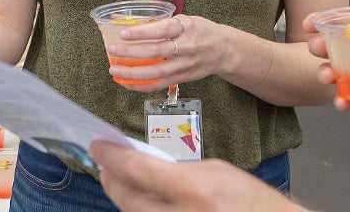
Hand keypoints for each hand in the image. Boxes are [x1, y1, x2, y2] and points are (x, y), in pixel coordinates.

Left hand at [91, 141, 300, 211]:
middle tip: (106, 164)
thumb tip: (143, 165)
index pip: (135, 169)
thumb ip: (176, 169)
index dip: (110, 156)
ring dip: (123, 197)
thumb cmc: (251, 202)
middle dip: (111, 178)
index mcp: (193, 189)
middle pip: (126, 197)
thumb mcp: (216, 172)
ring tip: (121, 182)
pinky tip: (140, 202)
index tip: (98, 145)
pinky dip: (140, 211)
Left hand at [106, 15, 228, 89]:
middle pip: (156, 52)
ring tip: (114, 70)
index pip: (162, 29)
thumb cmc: (200, 30)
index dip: (142, 32)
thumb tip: (127, 22)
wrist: (224, 50)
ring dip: (132, 73)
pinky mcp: (182, 78)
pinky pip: (159, 84)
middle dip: (131, 52)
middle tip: (112, 50)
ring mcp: (184, 65)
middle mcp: (186, 48)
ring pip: (155, 73)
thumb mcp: (184, 19)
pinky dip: (140, 85)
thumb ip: (161, 23)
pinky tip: (126, 82)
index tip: (124, 33)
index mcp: (186, 28)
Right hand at [304, 6, 349, 113]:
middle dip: (317, 47)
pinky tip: (341, 103)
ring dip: (325, 74)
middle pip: (329, 48)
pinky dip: (341, 101)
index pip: (339, 24)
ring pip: (333, 74)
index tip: (309, 23)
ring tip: (328, 77)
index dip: (321, 22)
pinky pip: (348, 99)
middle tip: (317, 48)